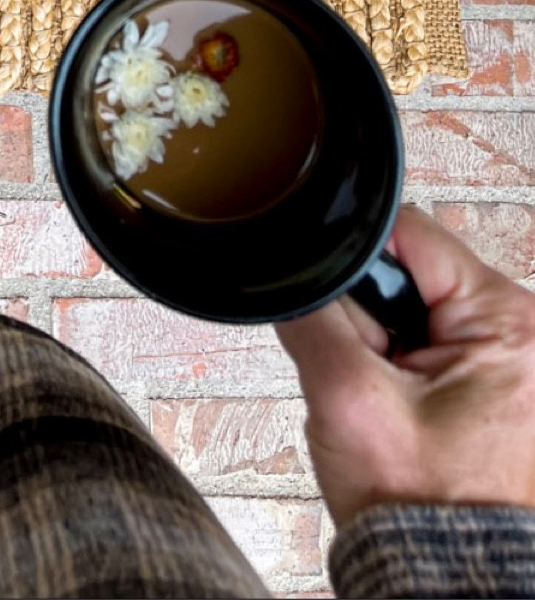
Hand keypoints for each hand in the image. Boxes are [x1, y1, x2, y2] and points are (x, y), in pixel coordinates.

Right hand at [277, 205, 534, 526]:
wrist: (443, 577)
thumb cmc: (420, 506)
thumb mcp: (346, 397)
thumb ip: (314, 315)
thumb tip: (289, 269)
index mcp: (509, 322)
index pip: (410, 234)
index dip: (354, 261)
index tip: (338, 311)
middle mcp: (524, 332)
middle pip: (410, 271)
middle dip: (369, 315)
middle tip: (367, 376)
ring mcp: (512, 359)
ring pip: (413, 308)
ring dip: (382, 345)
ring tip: (382, 397)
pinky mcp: (496, 381)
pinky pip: (428, 341)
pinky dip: (401, 367)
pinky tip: (399, 406)